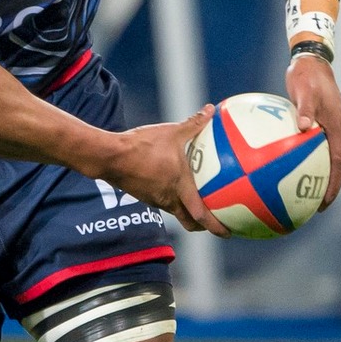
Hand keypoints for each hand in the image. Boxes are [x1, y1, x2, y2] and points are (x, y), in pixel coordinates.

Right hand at [100, 105, 227, 235]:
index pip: (201, 215)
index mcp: (180, 186)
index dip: (216, 226)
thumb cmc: (142, 145)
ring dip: (189, 213)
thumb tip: (211, 110)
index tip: (229, 232)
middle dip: (204, 226)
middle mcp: (169, 198)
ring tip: (199, 205)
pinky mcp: (144, 195)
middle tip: (217, 225)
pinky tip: (173, 186)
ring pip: (177, 212)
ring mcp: (155, 199)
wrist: (111, 156)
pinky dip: (173, 200)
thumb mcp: (171, 132)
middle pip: (190, 221)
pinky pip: (163, 201)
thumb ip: (193, 124)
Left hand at [286, 53, 340, 209]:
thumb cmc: (307, 75)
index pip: (339, 162)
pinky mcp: (318, 123)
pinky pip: (313, 147)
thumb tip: (303, 128)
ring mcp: (328, 127)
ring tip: (302, 195)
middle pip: (336, 166)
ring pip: (325, 158)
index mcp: (337, 126)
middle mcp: (336, 130)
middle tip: (314, 207)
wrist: (311, 61)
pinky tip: (286, 168)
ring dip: (318, 177)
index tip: (325, 203)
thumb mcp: (305, 90)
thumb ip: (305, 109)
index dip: (334, 184)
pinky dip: (305, 160)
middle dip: (328, 188)